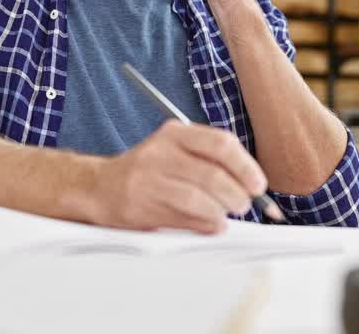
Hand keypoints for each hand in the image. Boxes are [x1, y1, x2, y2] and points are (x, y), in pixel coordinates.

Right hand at [89, 120, 269, 233]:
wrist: (100, 187)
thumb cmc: (149, 170)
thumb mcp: (176, 151)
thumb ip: (210, 161)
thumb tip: (251, 185)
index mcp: (175, 133)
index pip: (220, 143)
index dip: (246, 166)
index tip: (258, 185)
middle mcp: (160, 152)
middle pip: (212, 174)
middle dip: (237, 194)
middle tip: (245, 205)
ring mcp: (148, 179)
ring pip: (198, 198)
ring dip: (221, 211)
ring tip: (226, 216)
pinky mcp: (141, 205)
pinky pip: (183, 217)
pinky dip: (205, 224)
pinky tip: (211, 224)